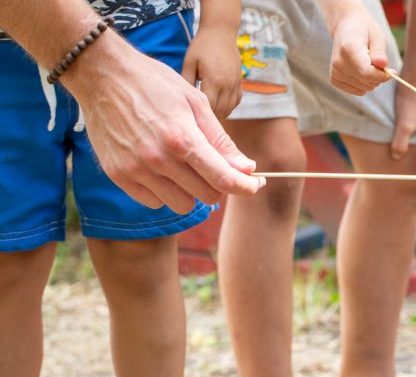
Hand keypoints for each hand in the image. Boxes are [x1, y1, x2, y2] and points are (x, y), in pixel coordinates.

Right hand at [64, 35, 261, 212]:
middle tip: (214, 167)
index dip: (246, 187)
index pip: (224, 180)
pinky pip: (154, 202)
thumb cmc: (154, 83)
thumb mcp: (195, 103)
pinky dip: (164, 192)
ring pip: (181, 205)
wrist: (102, 74)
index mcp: (182, 139)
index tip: (254, 185)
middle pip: (206, 196)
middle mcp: (158, 159)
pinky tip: (162, 169)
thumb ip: (221, 140)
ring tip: (184, 166)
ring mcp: (136, 170)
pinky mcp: (118, 175)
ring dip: (191, 191)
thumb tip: (246, 169)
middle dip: (218, 185)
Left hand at [182, 26, 242, 117]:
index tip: (191, 122)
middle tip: (196, 123)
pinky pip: (235, 102)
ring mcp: (236, 84)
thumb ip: (187, 83)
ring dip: (219, 115)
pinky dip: (228, 107)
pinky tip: (218, 106)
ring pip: (229, 109)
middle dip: (209, 119)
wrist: (221, 32)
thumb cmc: (201, 46)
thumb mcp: (189, 63)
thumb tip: (182, 101)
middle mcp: (227, 85)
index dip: (200, 117)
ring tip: (206, 116)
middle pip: (220, 111)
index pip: (208, 107)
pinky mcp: (240, 83)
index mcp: (214, 80)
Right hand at [328, 6, 389, 94]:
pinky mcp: (335, 79)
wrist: (346, 28)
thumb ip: (379, 52)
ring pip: (364, 89)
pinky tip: (361, 70)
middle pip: (367, 82)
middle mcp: (339, 62)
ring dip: (372, 80)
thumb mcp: (376, 36)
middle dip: (378, 76)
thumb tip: (383, 66)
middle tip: (378, 62)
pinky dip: (364, 84)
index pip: (368, 73)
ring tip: (368, 64)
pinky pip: (358, 91)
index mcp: (348, 48)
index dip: (383, 76)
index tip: (392, 71)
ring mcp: (335, 72)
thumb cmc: (365, 32)